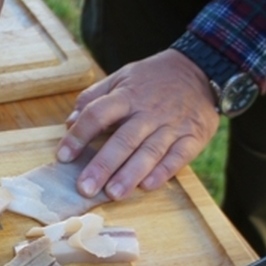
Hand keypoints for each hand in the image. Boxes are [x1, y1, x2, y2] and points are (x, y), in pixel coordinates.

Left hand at [56, 49, 219, 199]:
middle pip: (124, 140)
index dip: (79, 136)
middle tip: (85, 188)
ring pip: (150, 152)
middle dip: (103, 165)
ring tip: (113, 194)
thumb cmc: (153, 79)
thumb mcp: (122, 78)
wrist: (202, 70)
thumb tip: (69, 122)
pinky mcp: (193, 137)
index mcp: (127, 95)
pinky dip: (163, 172)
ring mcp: (172, 125)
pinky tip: (147, 186)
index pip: (98, 114)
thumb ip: (94, 98)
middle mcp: (149, 112)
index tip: (63, 156)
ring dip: (130, 175)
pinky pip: (178, 157)